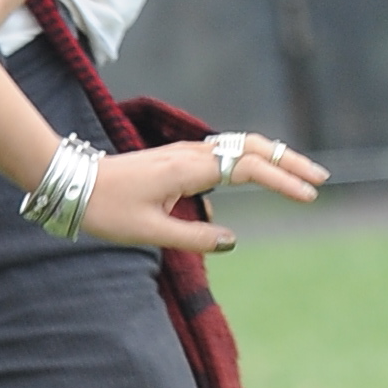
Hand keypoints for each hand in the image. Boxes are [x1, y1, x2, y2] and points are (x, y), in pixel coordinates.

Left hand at [79, 130, 325, 252]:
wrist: (68, 182)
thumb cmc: (104, 208)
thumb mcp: (148, 232)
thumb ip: (194, 238)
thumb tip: (232, 241)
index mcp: (189, 169)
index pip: (249, 169)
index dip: (283, 181)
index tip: (309, 196)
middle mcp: (190, 154)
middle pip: (252, 148)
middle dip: (289, 162)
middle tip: (319, 179)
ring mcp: (183, 153)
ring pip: (238, 147)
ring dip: (271, 159)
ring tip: (297, 177)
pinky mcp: (175, 159)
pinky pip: (221, 155)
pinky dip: (247, 162)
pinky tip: (255, 180)